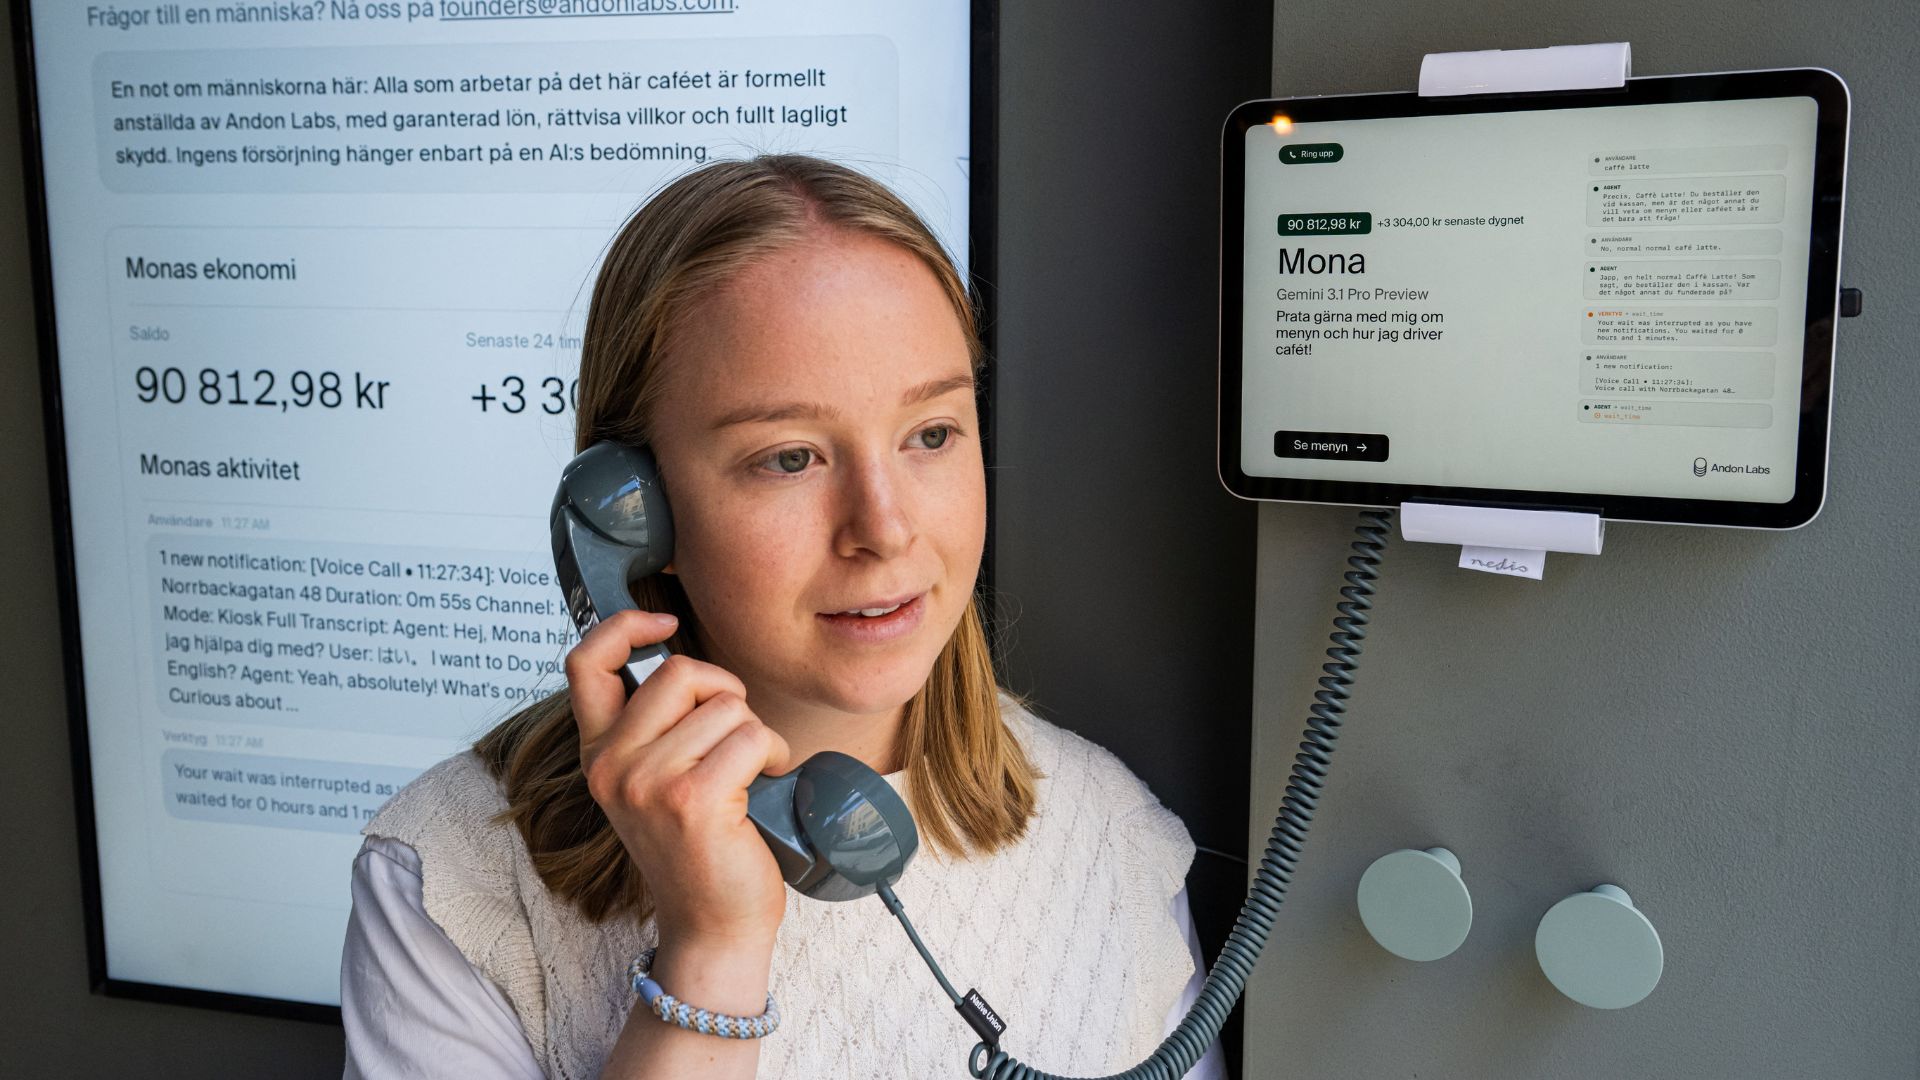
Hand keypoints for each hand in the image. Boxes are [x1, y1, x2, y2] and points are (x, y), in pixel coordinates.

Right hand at [566, 609, 792, 949]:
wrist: (712, 925)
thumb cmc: (698, 848)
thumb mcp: (653, 782)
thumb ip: (654, 727)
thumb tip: (688, 663)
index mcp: (597, 754)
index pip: (585, 662)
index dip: (624, 625)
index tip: (665, 622)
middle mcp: (611, 766)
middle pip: (679, 671)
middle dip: (724, 692)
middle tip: (734, 733)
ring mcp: (648, 783)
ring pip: (726, 705)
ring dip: (756, 733)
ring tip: (752, 772)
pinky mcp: (693, 800)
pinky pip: (752, 736)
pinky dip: (775, 753)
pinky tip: (768, 782)